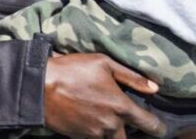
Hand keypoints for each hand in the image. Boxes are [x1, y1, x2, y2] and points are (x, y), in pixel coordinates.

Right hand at [44, 53, 164, 138]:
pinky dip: (93, 132)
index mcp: (121, 107)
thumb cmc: (71, 70)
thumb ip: (131, 77)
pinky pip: (92, 138)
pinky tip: (86, 119)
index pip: (150, 125)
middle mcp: (111, 124)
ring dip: (109, 132)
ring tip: (101, 119)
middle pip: (128, 138)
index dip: (157, 127)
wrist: (39, 86)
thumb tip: (154, 87)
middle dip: (127, 130)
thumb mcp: (102, 63)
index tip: (157, 126)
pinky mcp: (79, 137)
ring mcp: (94, 133)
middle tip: (121, 119)